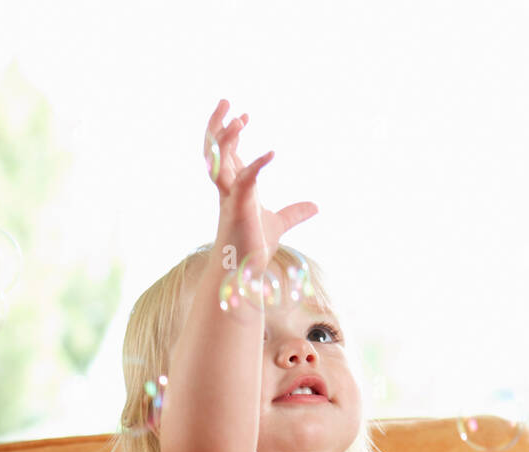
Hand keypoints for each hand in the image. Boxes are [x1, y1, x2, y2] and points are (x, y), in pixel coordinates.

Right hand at [204, 99, 318, 268]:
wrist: (243, 273)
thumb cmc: (254, 249)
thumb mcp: (278, 225)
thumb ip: (294, 213)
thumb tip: (315, 206)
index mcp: (232, 188)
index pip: (225, 154)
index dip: (231, 134)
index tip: (243, 116)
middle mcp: (227, 190)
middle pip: (213, 150)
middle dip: (216, 125)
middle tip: (227, 101)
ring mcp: (230, 199)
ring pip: (219, 160)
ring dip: (227, 138)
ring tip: (240, 118)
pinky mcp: (239, 209)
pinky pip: (246, 181)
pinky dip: (258, 166)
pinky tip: (273, 153)